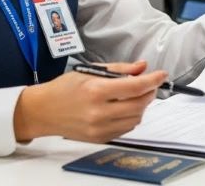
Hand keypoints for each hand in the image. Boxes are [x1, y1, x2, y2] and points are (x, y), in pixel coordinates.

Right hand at [13, 60, 165, 142]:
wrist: (42, 111)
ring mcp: (99, 128)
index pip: (134, 87)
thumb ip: (119, 69)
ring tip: (135, 95)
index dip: (152, 80)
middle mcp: (98, 112)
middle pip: (139, 104)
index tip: (161, 75)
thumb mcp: (90, 71)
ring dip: (141, 105)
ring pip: (135, 118)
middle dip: (149, 92)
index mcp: (96, 91)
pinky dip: (131, 117)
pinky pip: (126, 128)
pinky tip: (125, 108)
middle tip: (150, 84)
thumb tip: (142, 67)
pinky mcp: (99, 138)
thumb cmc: (63, 88)